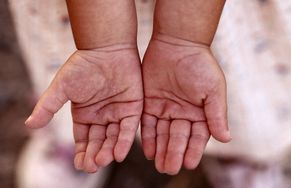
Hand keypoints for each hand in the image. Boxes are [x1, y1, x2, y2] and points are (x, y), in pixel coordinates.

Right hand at [25, 44, 142, 172]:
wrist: (107, 48)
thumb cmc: (83, 66)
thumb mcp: (62, 87)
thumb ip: (48, 106)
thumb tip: (29, 125)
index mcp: (85, 114)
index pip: (83, 140)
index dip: (82, 152)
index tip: (80, 164)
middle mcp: (102, 117)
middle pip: (99, 142)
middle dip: (95, 155)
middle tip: (92, 166)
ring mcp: (117, 113)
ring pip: (114, 138)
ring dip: (109, 151)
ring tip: (103, 160)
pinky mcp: (133, 108)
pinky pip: (129, 128)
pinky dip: (124, 141)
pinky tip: (119, 153)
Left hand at [141, 35, 230, 174]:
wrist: (177, 43)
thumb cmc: (200, 64)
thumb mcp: (213, 89)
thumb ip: (217, 114)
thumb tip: (226, 139)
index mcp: (200, 113)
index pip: (197, 136)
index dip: (193, 150)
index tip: (189, 163)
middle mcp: (183, 114)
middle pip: (178, 138)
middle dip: (174, 153)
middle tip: (169, 169)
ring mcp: (166, 109)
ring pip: (163, 134)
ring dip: (161, 150)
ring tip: (159, 165)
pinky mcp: (150, 103)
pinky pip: (148, 123)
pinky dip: (148, 137)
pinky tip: (148, 150)